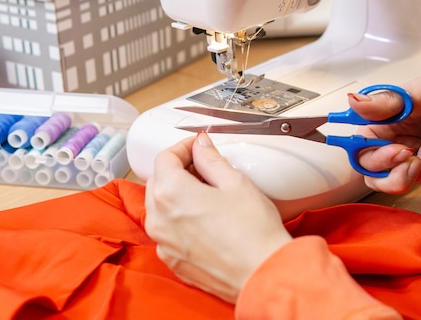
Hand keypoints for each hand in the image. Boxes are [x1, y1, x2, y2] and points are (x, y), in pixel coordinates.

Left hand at [144, 132, 292, 302]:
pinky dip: (179, 220)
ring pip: (159, 208)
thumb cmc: (254, 231)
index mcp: (171, 193)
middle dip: (177, 170)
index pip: (164, 158)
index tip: (198, 146)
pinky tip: (205, 220)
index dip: (182, 147)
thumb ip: (211, 160)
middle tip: (204, 167)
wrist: (263, 275)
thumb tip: (201, 145)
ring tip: (206, 194)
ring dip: (176, 195)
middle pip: (157, 181)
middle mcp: (158, 219)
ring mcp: (163, 244)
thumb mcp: (236, 183)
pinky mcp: (172, 262)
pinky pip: (167, 232)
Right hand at [349, 57, 420, 192]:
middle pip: (376, 174)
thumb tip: (352, 100)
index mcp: (381, 121)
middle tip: (416, 160)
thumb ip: (384, 103)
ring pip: (403, 178)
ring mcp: (410, 149)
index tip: (401, 150)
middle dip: (398, 174)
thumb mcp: (418, 93)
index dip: (377, 159)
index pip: (361, 151)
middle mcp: (391, 137)